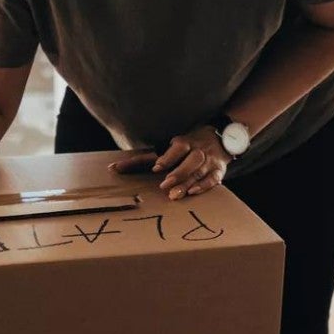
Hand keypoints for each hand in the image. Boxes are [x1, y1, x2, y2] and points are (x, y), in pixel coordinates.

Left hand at [110, 127, 229, 199]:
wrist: (221, 137)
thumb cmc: (185, 146)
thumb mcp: (166, 148)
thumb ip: (142, 159)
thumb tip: (112, 168)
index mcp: (184, 142)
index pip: (177, 148)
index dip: (167, 157)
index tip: (156, 167)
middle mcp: (198, 149)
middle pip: (190, 160)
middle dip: (178, 173)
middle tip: (165, 186)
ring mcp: (209, 160)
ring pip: (200, 171)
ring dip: (187, 183)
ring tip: (174, 195)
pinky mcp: (218, 170)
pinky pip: (213, 178)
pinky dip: (204, 185)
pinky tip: (193, 192)